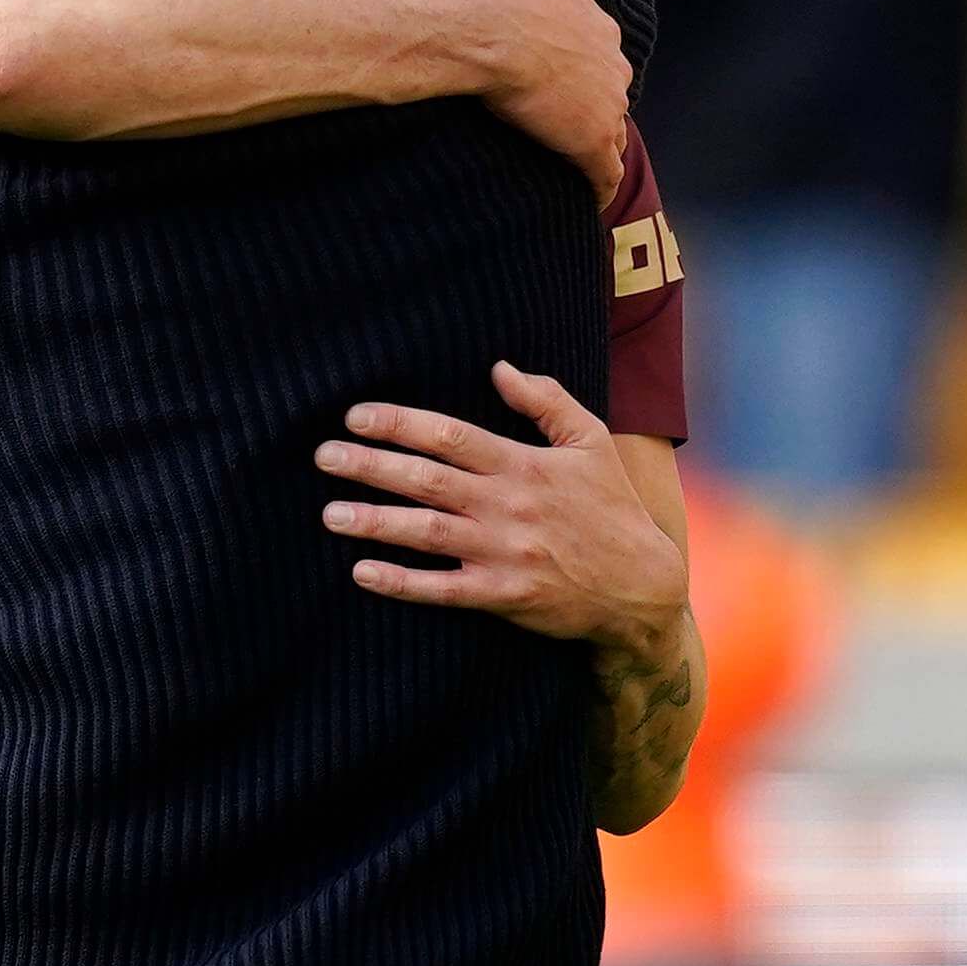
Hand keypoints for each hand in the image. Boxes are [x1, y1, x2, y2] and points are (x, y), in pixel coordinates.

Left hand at [315, 362, 686, 655]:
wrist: (642, 586)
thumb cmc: (612, 508)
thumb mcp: (591, 441)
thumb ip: (546, 400)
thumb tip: (499, 368)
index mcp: (524, 464)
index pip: (450, 435)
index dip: (399, 423)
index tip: (356, 416)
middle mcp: (508, 506)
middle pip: (427, 480)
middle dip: (371, 466)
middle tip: (324, 456)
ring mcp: (504, 554)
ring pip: (427, 533)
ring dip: (376, 521)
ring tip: (330, 513)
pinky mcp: (504, 597)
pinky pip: (444, 590)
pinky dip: (402, 582)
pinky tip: (363, 572)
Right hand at [471, 0, 630, 202]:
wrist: (488, 27)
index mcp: (602, 31)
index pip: (602, 61)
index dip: (584, 76)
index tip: (564, 88)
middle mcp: (613, 69)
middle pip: (611, 100)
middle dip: (595, 113)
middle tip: (565, 130)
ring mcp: (605, 108)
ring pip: (612, 140)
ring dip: (599, 153)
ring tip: (579, 169)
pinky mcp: (590, 143)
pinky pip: (604, 177)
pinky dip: (600, 189)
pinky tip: (591, 202)